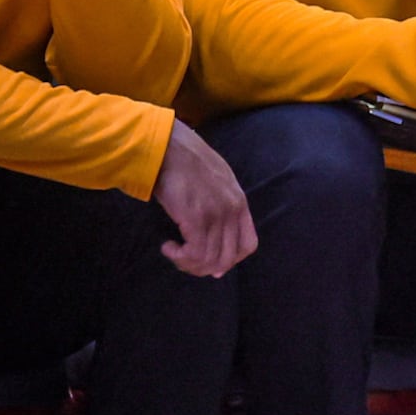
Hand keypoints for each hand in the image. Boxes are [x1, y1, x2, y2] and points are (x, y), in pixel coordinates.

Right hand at [151, 121, 257, 277]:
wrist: (169, 146)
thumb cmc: (186, 161)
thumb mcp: (216, 182)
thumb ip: (220, 205)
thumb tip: (214, 231)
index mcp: (240, 202)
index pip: (248, 245)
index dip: (230, 260)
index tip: (210, 263)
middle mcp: (232, 211)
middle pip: (228, 259)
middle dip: (204, 268)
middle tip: (184, 260)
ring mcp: (216, 214)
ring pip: (210, 260)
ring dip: (188, 263)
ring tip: (173, 251)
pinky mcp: (196, 217)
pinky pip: (195, 253)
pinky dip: (180, 257)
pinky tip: (168, 246)